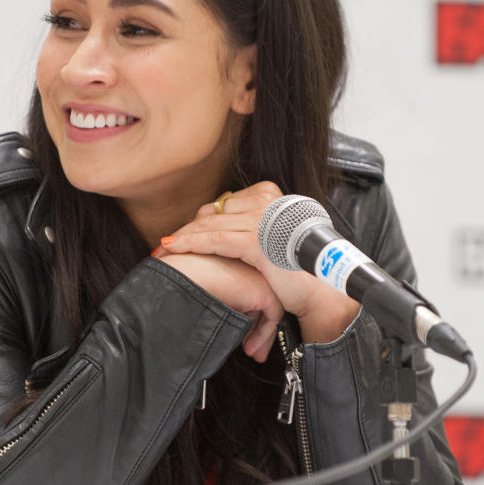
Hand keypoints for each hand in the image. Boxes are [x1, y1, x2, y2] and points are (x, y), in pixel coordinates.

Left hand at [157, 182, 360, 343]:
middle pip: (212, 212)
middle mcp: (266, 201)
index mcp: (271, 195)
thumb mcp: (272, 239)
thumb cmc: (298, 268)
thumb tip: (219, 229)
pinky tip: (172, 247)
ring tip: (162, 250)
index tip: (179, 236)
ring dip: (182, 238)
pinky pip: (214, 239)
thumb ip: (250, 228)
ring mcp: (262, 218)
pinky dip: (190, 243)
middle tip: (164, 245)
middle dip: (187, 230)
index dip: (199, 222)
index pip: (223, 205)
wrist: (321, 290)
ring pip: (209, 224)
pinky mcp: (256, 240)